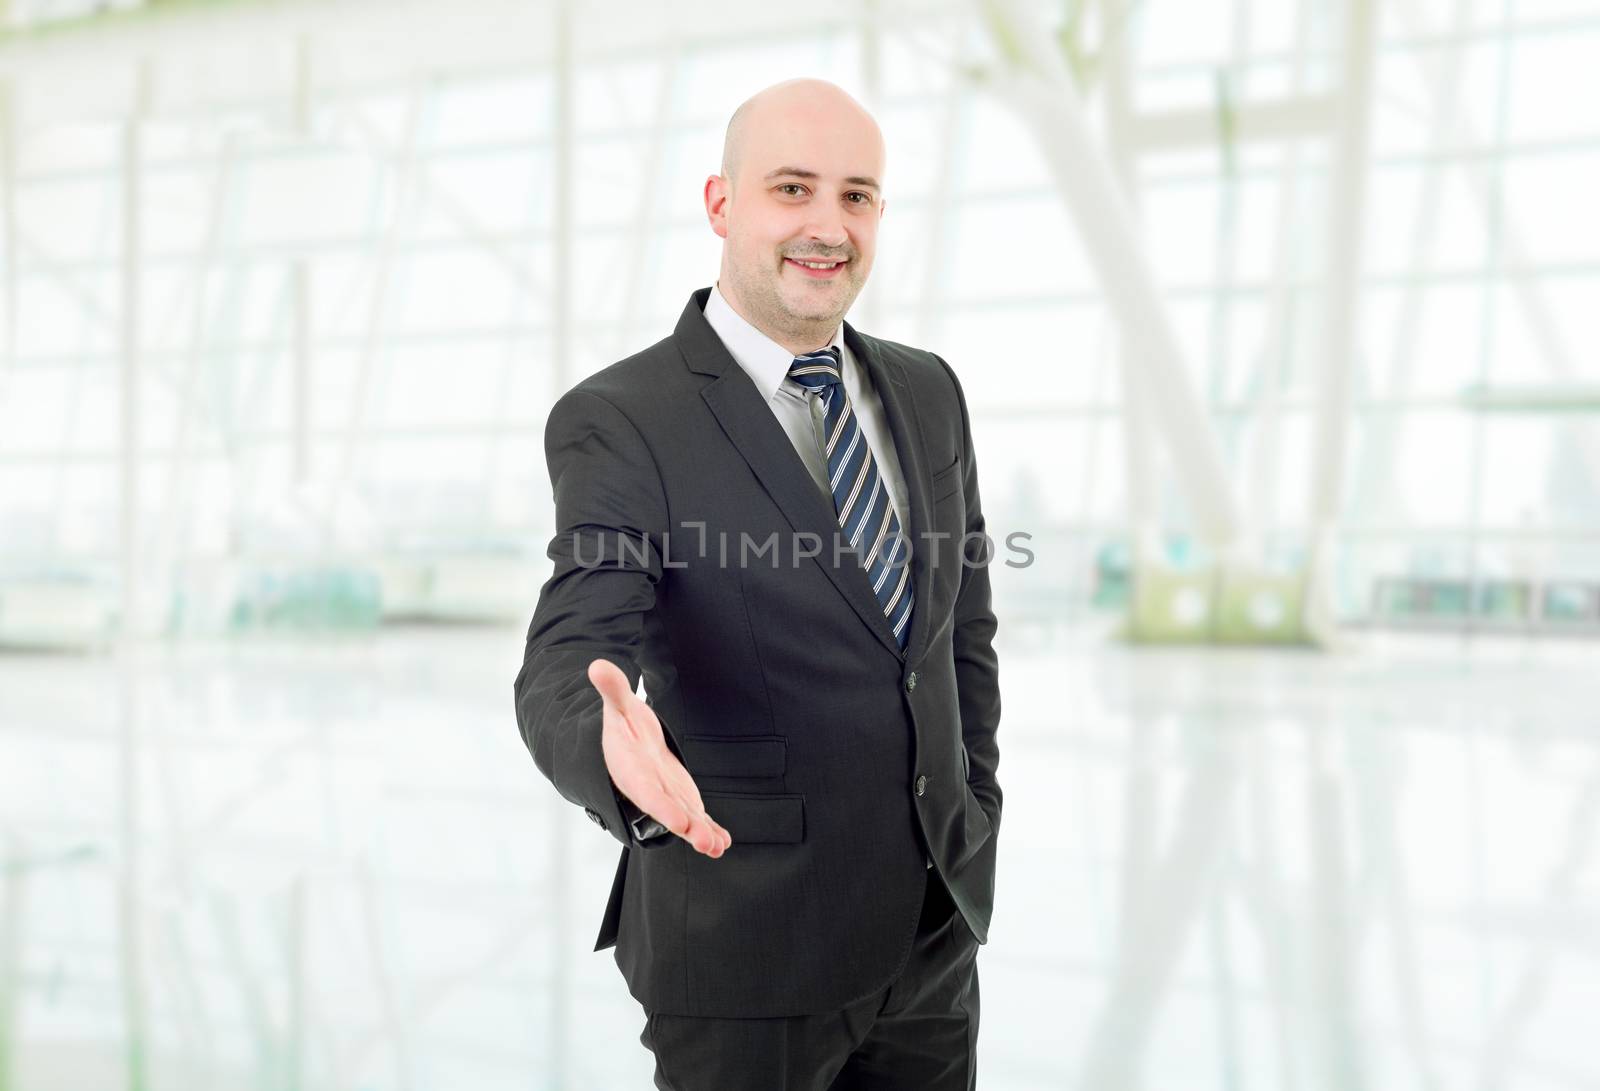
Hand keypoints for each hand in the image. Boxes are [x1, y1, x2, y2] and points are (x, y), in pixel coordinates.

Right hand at [588, 658, 730, 857]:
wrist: (626, 744)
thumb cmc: (622, 725)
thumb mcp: (618, 706)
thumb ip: (613, 690)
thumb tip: (597, 665)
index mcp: (633, 772)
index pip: (649, 794)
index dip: (663, 808)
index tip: (680, 823)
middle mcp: (650, 790)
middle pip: (670, 811)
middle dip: (688, 828)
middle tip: (707, 843)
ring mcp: (668, 797)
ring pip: (686, 819)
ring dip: (702, 833)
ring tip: (719, 846)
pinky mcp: (681, 798)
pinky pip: (696, 816)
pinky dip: (709, 828)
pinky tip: (724, 841)